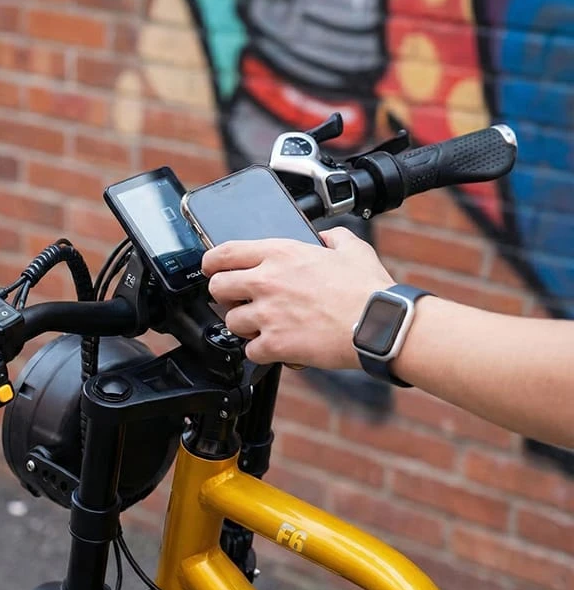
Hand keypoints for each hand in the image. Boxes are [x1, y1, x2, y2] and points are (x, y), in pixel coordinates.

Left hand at [201, 228, 395, 367]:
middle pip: (217, 288)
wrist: (379, 324)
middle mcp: (266, 281)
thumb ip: (332, 238)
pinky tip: (276, 347)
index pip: (223, 252)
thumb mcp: (351, 248)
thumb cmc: (368, 290)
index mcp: (280, 253)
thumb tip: (326, 237)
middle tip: (239, 302)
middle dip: (225, 297)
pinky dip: (261, 352)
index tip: (212, 269)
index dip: (211, 263)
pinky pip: (250, 351)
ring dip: (244, 326)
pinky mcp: (275, 344)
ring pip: (231, 323)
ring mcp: (268, 314)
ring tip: (264, 327)